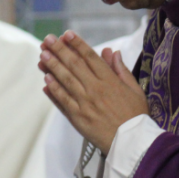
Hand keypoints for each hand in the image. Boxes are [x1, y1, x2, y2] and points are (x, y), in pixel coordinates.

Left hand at [38, 30, 148, 153]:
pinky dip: (53, 90)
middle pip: (74, 65)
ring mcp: (84, 103)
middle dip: (60, 50)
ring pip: (65, 80)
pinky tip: (46, 79)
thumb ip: (121, 70)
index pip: (91, 57)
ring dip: (52, 66)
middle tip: (48, 39)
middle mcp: (95, 89)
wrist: (131, 143)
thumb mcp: (135, 90)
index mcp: (110, 81)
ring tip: (42, 54)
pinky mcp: (77, 118)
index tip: (67, 34)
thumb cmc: (136, 116)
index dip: (77, 44)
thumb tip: (112, 51)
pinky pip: (62, 101)